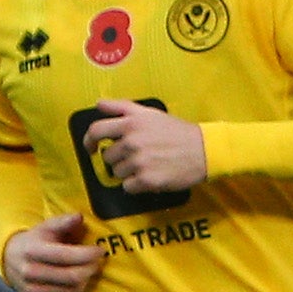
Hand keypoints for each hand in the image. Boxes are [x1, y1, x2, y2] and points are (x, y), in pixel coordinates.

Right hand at [2, 216, 106, 291]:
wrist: (9, 260)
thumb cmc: (34, 241)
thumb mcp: (46, 227)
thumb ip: (64, 222)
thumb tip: (80, 217)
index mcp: (32, 250)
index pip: (66, 256)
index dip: (88, 254)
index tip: (100, 250)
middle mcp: (30, 272)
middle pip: (72, 276)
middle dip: (91, 268)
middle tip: (97, 261)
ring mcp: (31, 290)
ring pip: (72, 290)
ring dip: (85, 280)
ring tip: (86, 270)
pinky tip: (75, 282)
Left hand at [80, 100, 207, 195]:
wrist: (203, 150)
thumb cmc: (177, 131)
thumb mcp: (149, 112)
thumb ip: (121, 107)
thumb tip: (98, 104)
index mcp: (131, 122)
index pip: (96, 131)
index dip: (88, 141)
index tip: (92, 148)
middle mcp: (132, 141)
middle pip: (107, 156)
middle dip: (117, 158)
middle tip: (135, 157)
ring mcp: (139, 161)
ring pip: (116, 173)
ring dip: (127, 172)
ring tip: (147, 165)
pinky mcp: (146, 180)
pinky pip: (127, 187)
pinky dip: (135, 185)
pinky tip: (149, 176)